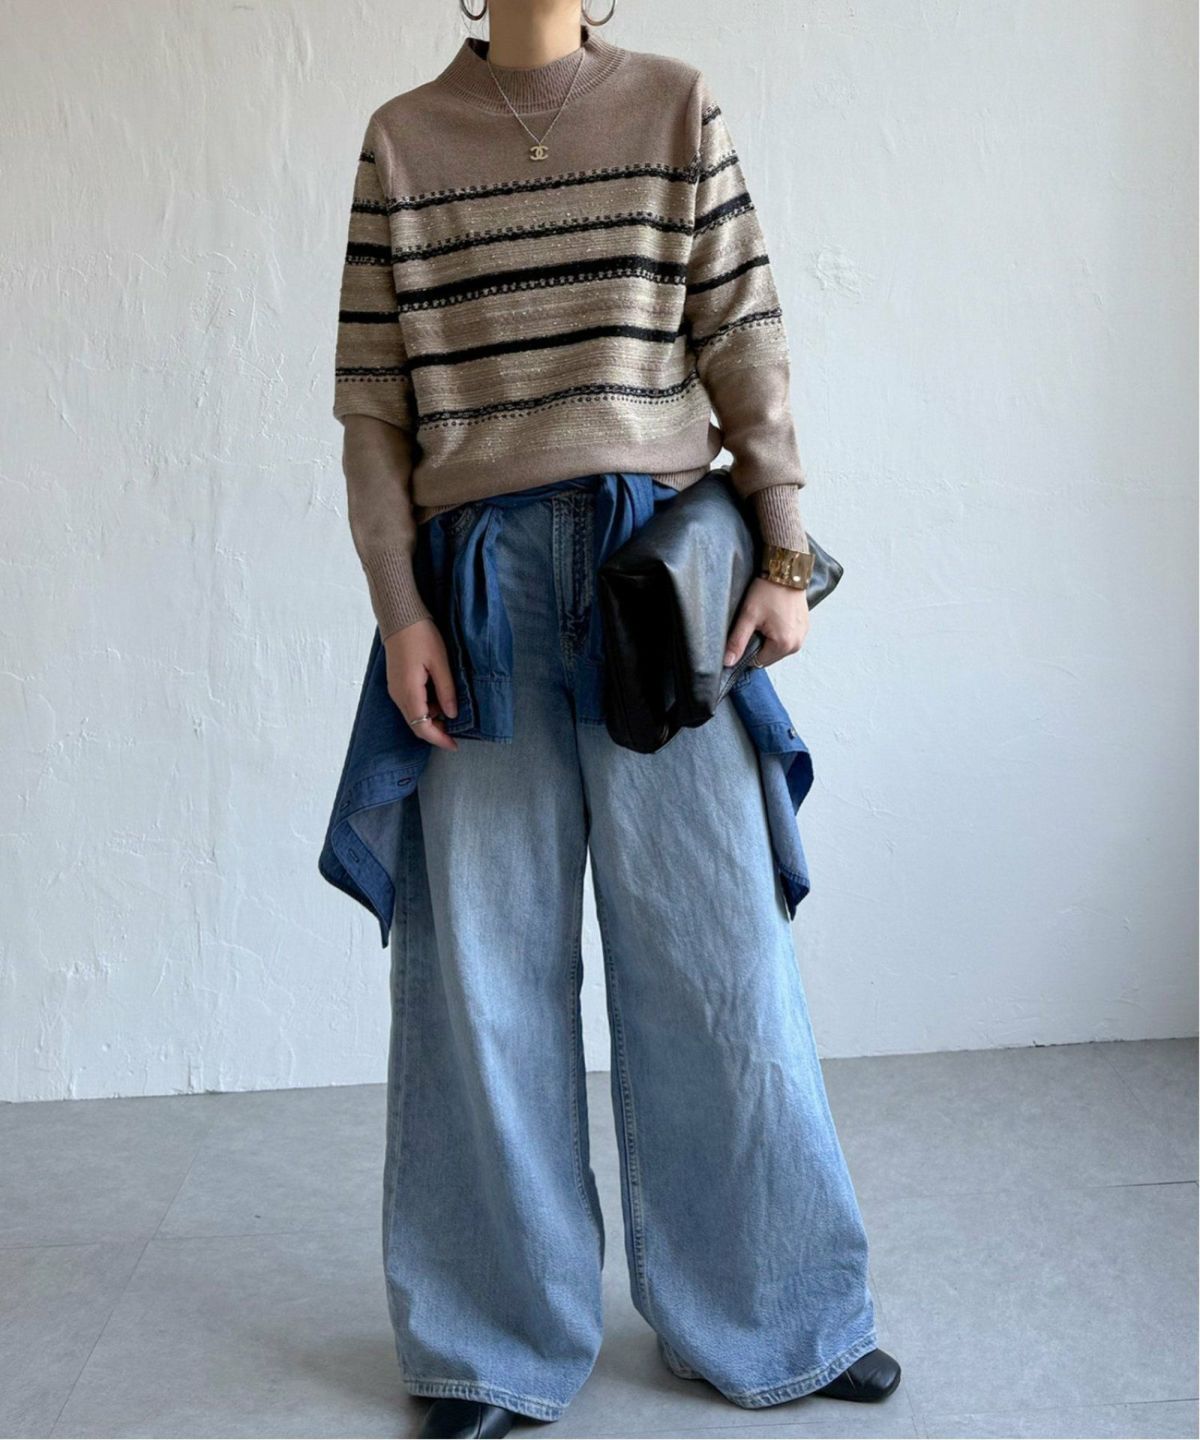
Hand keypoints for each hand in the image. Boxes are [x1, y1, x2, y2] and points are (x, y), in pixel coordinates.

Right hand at [383, 619, 459, 750]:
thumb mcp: (440, 662)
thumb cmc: (421, 635)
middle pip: (416, 725)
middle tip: (456, 731)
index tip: (455, 745)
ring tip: (451, 709)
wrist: (399, 616)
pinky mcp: (396, 682)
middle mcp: (398, 695)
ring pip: (413, 715)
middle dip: (436, 731)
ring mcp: (395, 689)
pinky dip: (425, 707)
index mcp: (409, 692)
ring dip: (431, 718)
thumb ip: (446, 691)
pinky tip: (439, 698)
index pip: (422, 727)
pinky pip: (410, 703)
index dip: (439, 739)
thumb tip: (452, 714)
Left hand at [724, 577, 809, 668]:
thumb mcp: (748, 616)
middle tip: (755, 623)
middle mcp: (796, 644)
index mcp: (783, 644)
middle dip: (759, 643)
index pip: (758, 661)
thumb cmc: (768, 590)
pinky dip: (779, 631)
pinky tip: (774, 616)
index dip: (747, 650)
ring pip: (777, 647)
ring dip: (769, 638)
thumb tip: (728, 662)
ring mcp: (802, 635)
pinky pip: (787, 637)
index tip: (745, 633)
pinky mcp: (804, 627)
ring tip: (765, 618)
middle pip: (769, 655)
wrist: (786, 570)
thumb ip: (737, 641)